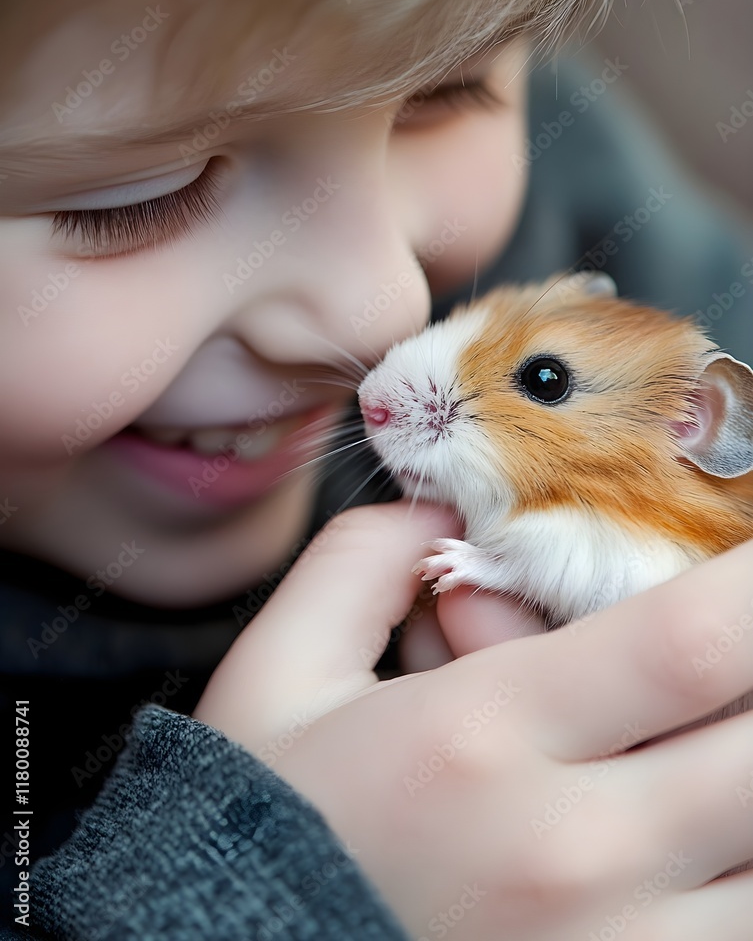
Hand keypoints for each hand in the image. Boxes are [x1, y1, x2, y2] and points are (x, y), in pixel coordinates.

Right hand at [195, 503, 752, 939]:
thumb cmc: (262, 829)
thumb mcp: (279, 674)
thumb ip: (359, 562)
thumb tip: (443, 502)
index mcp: (482, 736)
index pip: (686, 640)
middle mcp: (571, 851)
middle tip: (741, 643)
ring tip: (711, 734)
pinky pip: (744, 931)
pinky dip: (742, 867)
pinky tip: (707, 824)